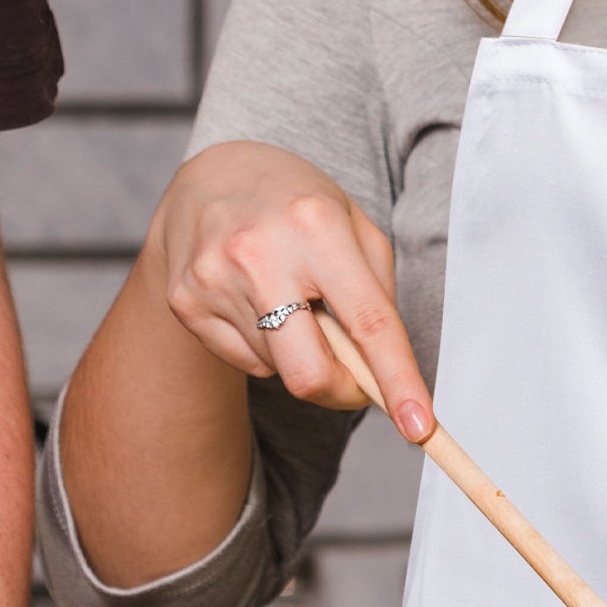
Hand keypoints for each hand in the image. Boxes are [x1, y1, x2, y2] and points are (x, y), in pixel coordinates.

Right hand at [152, 137, 432, 440]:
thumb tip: (381, 376)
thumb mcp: (354, 225)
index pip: (367, 320)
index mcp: (316, 225)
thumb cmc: (297, 204)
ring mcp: (214, 280)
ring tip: (289, 299)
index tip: (419, 427)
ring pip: (278, 369)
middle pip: (308, 373)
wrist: (210, 179)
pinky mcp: (187, 302)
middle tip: (355, 382)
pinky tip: (255, 300)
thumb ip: (376, 296)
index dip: (397, 380)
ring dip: (299, 352)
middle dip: (341, 393)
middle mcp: (260, 253)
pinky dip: (264, 346)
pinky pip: (245, 361)